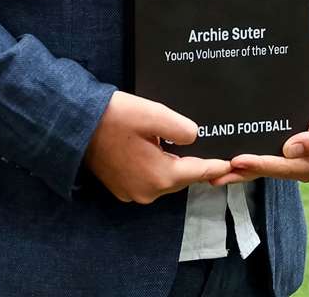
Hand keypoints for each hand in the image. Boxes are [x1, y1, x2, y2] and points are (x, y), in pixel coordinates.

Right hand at [84, 90, 232, 203]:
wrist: (76, 124)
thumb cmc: (115, 117)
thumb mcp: (155, 114)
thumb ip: (183, 128)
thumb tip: (194, 138)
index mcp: (160, 176)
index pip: (197, 172)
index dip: (215, 166)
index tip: (231, 164)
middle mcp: (148, 192)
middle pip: (181, 178)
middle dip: (193, 165)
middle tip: (206, 149)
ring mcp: (132, 193)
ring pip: (164, 180)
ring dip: (172, 165)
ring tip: (178, 147)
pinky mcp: (120, 189)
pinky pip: (148, 180)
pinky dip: (156, 168)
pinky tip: (155, 151)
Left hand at [212, 67, 308, 185]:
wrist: (308, 83)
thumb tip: (292, 150)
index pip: (293, 166)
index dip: (272, 164)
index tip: (250, 159)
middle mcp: (303, 166)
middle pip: (275, 172)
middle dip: (254, 169)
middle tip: (232, 164)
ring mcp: (286, 164)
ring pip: (262, 173)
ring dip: (240, 175)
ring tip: (218, 174)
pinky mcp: (271, 159)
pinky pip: (255, 168)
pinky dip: (237, 172)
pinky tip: (219, 173)